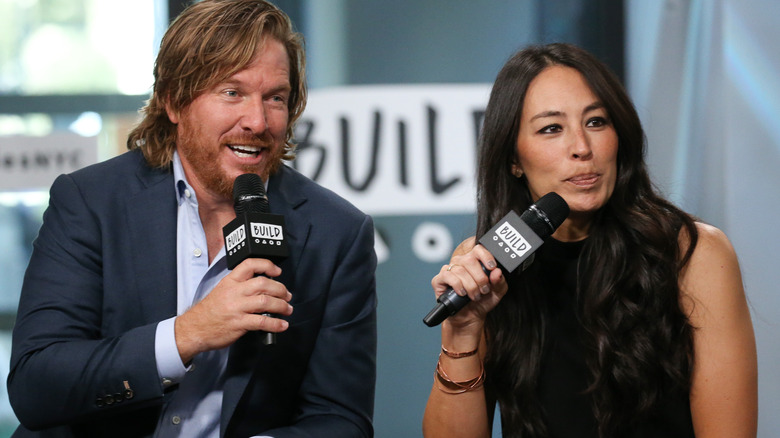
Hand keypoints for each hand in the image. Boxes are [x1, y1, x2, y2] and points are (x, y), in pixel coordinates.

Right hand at [174, 258, 292, 362]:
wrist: (194, 328)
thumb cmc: (209, 311)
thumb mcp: (222, 291)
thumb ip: (240, 287)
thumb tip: (263, 288)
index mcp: (230, 282)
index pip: (249, 265)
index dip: (267, 265)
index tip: (277, 271)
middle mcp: (234, 292)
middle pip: (263, 283)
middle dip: (280, 289)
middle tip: (287, 295)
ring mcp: (237, 308)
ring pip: (265, 301)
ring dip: (282, 306)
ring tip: (287, 309)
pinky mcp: (239, 323)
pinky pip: (262, 321)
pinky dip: (276, 324)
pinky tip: (282, 325)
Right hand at [431, 239, 507, 333]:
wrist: (470, 317)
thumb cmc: (482, 301)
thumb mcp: (497, 292)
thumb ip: (500, 281)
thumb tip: (497, 272)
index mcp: (475, 261)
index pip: (479, 249)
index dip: (486, 256)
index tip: (491, 267)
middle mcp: (461, 263)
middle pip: (469, 260)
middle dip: (479, 278)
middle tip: (483, 289)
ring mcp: (449, 270)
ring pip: (460, 270)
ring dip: (470, 286)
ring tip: (475, 295)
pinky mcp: (439, 279)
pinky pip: (448, 276)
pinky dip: (457, 285)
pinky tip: (462, 293)